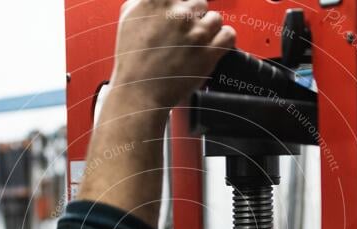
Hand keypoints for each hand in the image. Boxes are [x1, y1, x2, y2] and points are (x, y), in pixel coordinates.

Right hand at [110, 0, 235, 110]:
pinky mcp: (208, 52)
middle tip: (183, 35)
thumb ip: (144, 1)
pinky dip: (223, 40)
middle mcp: (178, 13)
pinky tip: (213, 46)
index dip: (182, 4)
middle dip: (194, 18)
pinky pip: (228, 35)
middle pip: (200, 3)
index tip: (181, 11)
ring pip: (215, 18)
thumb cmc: (133, 61)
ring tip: (196, 44)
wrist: (140, 92)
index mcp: (157, 1)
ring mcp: (195, 33)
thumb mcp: (128, 18)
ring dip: (208, 29)